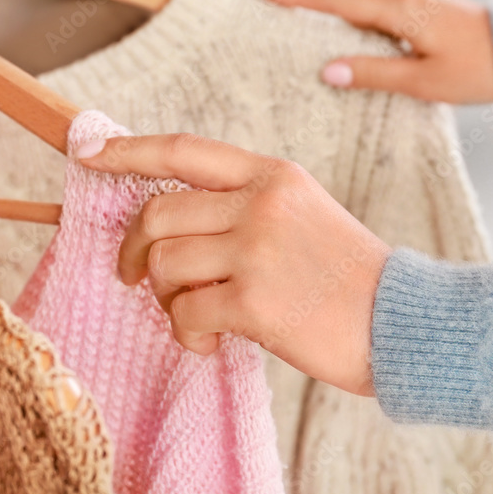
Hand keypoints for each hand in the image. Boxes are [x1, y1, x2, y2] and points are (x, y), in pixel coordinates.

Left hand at [77, 134, 390, 396]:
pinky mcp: (254, 300)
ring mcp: (256, 249)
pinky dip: (186, 335)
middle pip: (158, 214)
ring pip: (164, 266)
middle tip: (135, 276)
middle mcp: (261, 203)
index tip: (89, 153)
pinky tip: (210, 342)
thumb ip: (246, 207)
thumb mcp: (305, 214)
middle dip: (134, 250)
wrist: (403, 319)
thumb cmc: (350, 275)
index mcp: (273, 176)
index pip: (184, 150)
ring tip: (195, 317)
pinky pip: (184, 314)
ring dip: (166, 299)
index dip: (129, 150)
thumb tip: (171, 229)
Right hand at [261, 0, 492, 103]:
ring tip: (309, 29)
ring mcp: (422, 1)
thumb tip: (329, 70)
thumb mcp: (423, 80)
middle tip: (278, 6)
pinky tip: (358, 41)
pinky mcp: (431, 11)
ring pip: (370, 8)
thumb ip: (373, 74)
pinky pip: (388, 14)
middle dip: (313, 4)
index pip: (340, 0)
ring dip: (341, 17)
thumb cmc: (479, 70)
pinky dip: (366, 24)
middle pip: (350, 0)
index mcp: (403, 10)